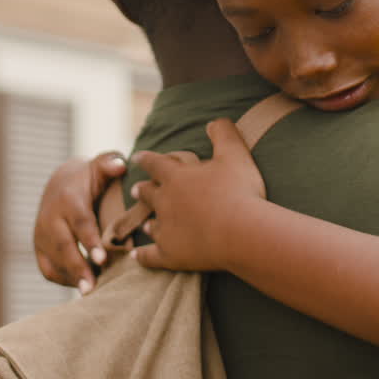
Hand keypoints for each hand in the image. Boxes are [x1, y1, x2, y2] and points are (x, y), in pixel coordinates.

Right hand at [33, 151, 126, 292]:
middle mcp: (50, 217)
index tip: (103, 259)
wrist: (60, 184)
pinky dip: (63, 279)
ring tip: (90, 292)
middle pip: (63, 246)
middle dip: (78, 267)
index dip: (90, 241)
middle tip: (93, 287)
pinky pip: (47, 268)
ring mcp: (41, 234)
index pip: (80, 222)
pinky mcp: (38, 248)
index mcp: (68, 199)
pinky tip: (82, 285)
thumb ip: (109, 164)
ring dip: (71, 277)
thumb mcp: (99, 167)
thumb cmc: (88, 179)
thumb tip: (119, 164)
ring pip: (53, 260)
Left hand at [131, 119, 266, 271]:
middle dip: (142, 190)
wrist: (242, 233)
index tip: (137, 157)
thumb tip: (213, 122)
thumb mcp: (235, 153)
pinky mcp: (171, 255)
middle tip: (136, 189)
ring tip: (144, 222)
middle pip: (147, 193)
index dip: (146, 159)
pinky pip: (150, 256)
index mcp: (176, 177)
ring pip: (150, 224)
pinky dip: (142, 256)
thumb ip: (223, 133)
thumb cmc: (240, 190)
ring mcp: (166, 230)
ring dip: (147, 221)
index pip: (155, 163)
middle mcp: (165, 202)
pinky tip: (136, 256)